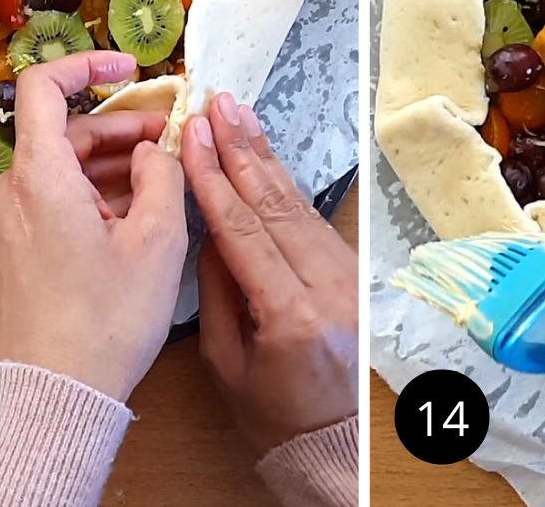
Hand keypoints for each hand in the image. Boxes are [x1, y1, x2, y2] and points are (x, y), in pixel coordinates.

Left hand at [0, 52, 188, 402]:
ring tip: (157, 187)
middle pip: (62, 135)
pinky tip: (124, 222)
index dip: (88, 64)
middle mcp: (7, 193)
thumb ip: (163, 176)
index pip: (44, 85)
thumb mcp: (157, 242)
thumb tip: (154, 150)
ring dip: (105, 168)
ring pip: (56, 173)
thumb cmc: (105, 321)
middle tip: (170, 144)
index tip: (131, 68)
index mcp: (39, 177)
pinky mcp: (2, 256)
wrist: (52, 400)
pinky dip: (84, 198)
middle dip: (119, 132)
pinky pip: (44, 205)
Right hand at [181, 93, 357, 454]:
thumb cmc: (272, 413)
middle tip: (217, 104)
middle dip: (242, 149)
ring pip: (297, 203)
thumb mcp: (226, 361)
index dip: (214, 179)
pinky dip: (284, 181)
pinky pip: (311, 217)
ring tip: (238, 113)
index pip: (245, 231)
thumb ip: (218, 290)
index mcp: (293, 315)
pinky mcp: (351, 269)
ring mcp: (347, 274)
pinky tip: (264, 153)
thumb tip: (209, 225)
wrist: (335, 439)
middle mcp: (328, 285)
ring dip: (264, 154)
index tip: (192, 135)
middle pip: (276, 204)